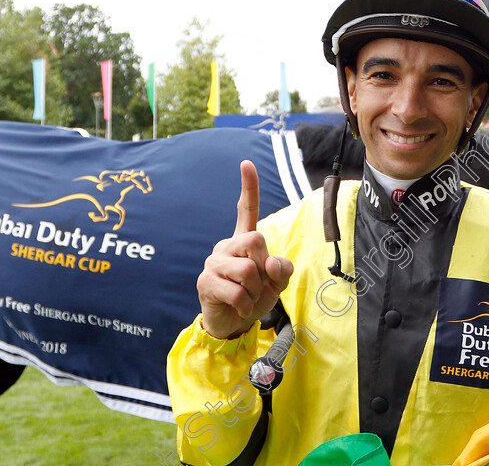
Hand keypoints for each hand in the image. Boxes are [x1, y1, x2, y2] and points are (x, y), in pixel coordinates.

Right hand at [197, 160, 293, 338]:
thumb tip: (271, 262)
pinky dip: (246, 304)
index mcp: (244, 241)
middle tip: (258, 284)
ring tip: (248, 297)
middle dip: (265, 268)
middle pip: (256, 241)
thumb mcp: (277, 284)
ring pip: (248, 270)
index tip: (246, 163)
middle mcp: (226, 246)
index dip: (248, 187)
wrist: (233, 324)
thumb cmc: (254, 298)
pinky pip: (238, 292)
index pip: (246, 210)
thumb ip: (282, 270)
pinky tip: (241, 308)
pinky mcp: (205, 282)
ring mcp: (214, 263)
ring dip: (256, 291)